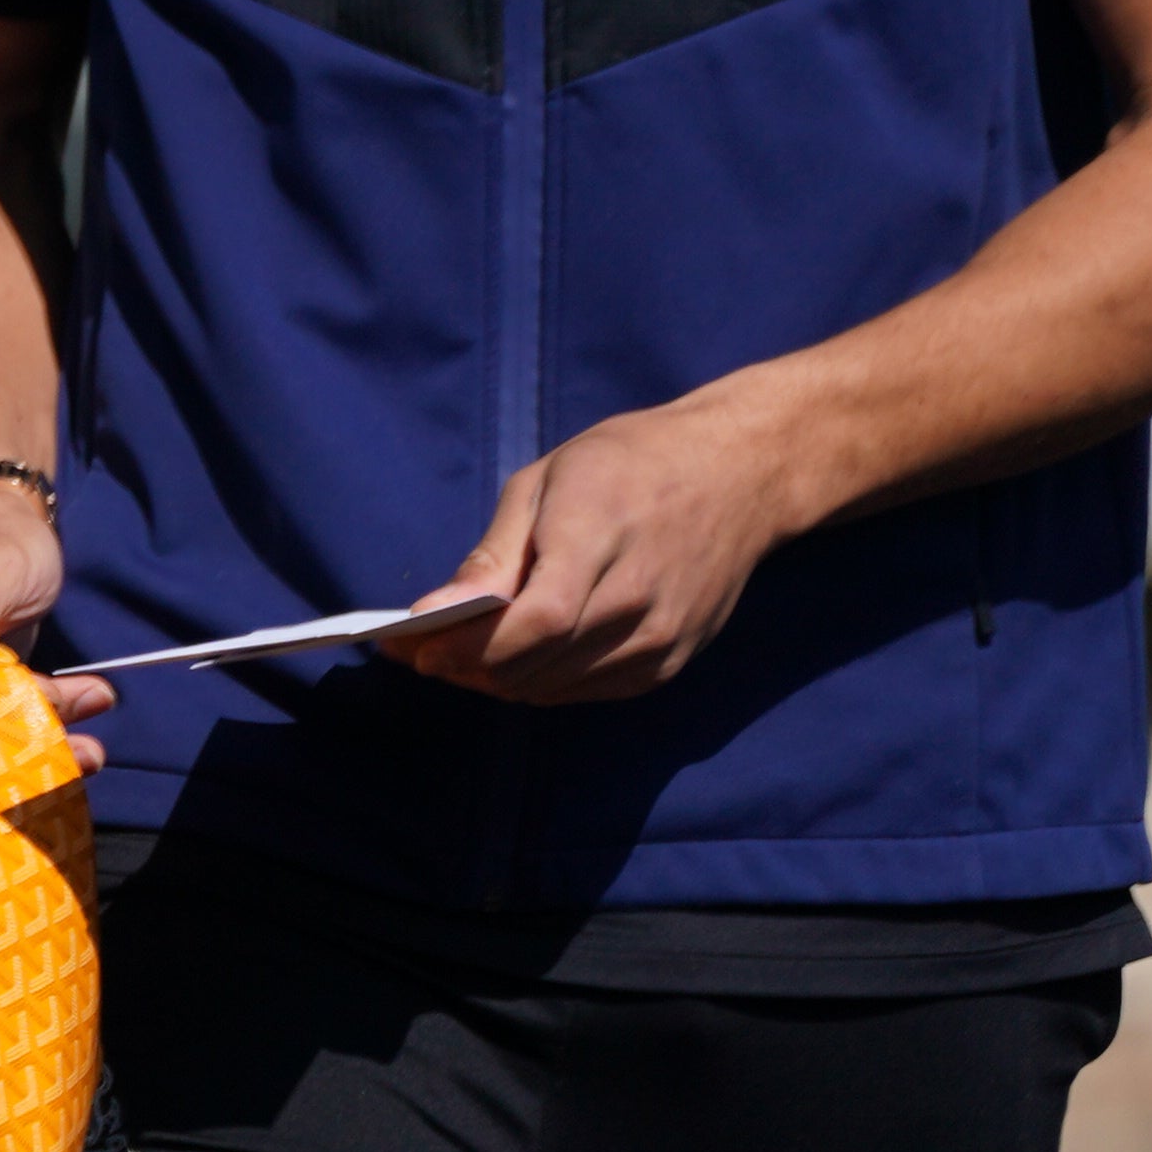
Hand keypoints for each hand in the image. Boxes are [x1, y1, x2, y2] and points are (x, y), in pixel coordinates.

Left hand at [380, 394, 798, 704]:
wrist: (738, 474)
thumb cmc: (629, 461)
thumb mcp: (546, 481)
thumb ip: (494, 554)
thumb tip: (436, 612)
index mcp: (601, 540)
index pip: (534, 623)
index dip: (469, 647)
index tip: (413, 649)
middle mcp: (639, 602)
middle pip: (538, 665)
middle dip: (467, 667)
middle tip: (419, 652)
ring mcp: (662, 640)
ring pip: (558, 687)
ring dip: (499, 680)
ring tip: (456, 655)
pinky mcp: (671, 663)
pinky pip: (590, 689)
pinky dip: (543, 682)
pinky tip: (515, 658)